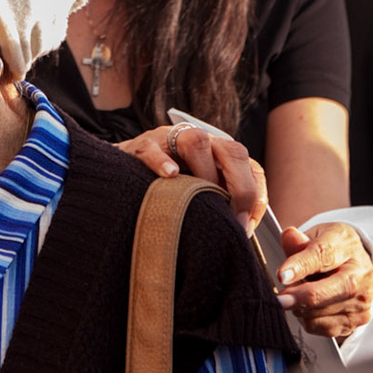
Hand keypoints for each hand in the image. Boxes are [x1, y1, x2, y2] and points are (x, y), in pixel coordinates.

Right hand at [117, 125, 266, 234]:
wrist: (118, 171)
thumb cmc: (165, 187)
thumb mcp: (197, 190)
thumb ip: (220, 202)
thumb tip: (240, 231)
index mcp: (217, 152)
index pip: (250, 166)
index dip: (255, 196)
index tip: (245, 225)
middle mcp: (198, 141)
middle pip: (232, 150)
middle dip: (241, 186)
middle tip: (232, 218)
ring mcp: (168, 141)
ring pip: (196, 141)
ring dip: (206, 173)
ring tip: (201, 201)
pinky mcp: (140, 146)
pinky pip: (152, 149)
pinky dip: (161, 161)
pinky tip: (169, 176)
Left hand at [277, 222, 372, 337]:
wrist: (357, 266)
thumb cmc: (332, 250)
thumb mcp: (316, 236)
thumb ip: (299, 241)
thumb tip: (289, 236)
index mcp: (346, 246)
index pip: (321, 255)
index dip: (300, 266)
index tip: (282, 275)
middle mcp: (359, 274)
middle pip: (327, 291)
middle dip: (299, 297)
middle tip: (279, 299)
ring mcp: (361, 300)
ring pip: (320, 312)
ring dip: (300, 308)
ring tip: (297, 295)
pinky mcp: (357, 320)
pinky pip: (323, 327)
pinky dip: (308, 320)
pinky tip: (308, 308)